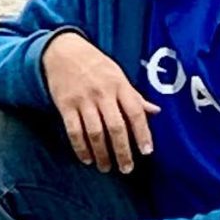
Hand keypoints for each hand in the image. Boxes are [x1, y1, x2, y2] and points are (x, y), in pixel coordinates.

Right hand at [42, 32, 158, 173]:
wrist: (62, 51)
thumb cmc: (95, 65)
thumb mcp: (118, 75)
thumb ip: (135, 96)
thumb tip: (156, 111)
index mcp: (120, 85)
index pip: (135, 113)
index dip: (143, 133)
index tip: (146, 152)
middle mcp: (103, 93)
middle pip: (116, 127)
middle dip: (122, 151)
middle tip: (126, 168)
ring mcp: (83, 100)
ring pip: (95, 132)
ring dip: (102, 154)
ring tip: (106, 168)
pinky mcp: (65, 105)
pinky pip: (74, 131)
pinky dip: (80, 147)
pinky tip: (87, 159)